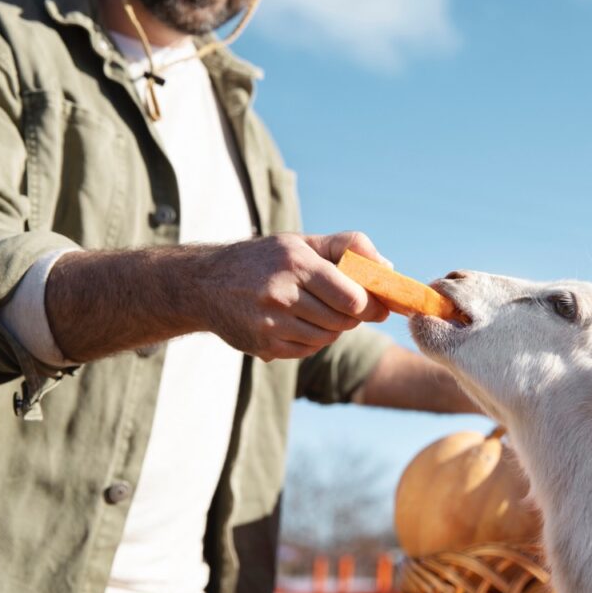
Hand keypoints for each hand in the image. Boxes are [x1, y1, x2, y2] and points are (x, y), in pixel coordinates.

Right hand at [202, 231, 389, 360]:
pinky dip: (313, 339)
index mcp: (296, 263)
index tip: (377, 304)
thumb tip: (387, 267)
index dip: (371, 305)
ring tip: (319, 310)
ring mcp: (270, 323)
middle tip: (347, 306)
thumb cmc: (264, 259)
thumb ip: (348, 247)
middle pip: (343, 321)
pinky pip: (308, 350)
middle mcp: (281, 294)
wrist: (204, 284)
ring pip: (327, 338)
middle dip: (353, 316)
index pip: (352, 298)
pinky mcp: (264, 345)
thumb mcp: (301, 242)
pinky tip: (300, 322)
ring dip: (333, 328)